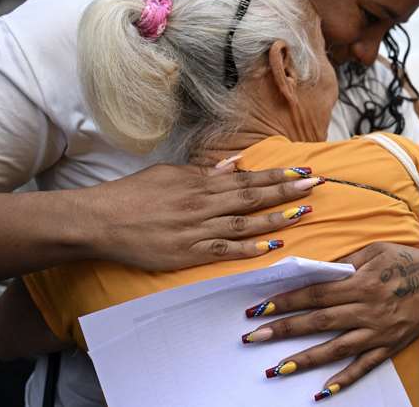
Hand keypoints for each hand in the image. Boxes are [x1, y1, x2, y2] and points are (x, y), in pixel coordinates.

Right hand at [81, 162, 320, 270]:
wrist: (102, 220)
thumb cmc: (132, 194)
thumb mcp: (168, 174)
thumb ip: (202, 173)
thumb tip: (232, 166)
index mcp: (198, 183)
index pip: (245, 178)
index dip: (276, 176)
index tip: (302, 172)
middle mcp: (201, 204)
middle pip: (251, 196)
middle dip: (286, 192)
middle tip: (316, 187)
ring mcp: (196, 230)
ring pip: (243, 222)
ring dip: (275, 218)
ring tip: (303, 214)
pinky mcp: (187, 253)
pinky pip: (223, 250)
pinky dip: (248, 248)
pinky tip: (270, 246)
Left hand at [240, 243, 418, 397]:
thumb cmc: (405, 260)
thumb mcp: (375, 250)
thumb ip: (344, 264)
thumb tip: (311, 272)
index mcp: (362, 282)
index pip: (315, 293)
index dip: (286, 301)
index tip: (259, 307)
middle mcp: (369, 309)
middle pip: (318, 322)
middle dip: (283, 330)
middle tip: (253, 337)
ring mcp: (379, 332)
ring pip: (336, 349)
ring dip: (304, 360)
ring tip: (277, 369)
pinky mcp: (390, 347)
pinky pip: (364, 366)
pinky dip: (344, 380)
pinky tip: (322, 391)